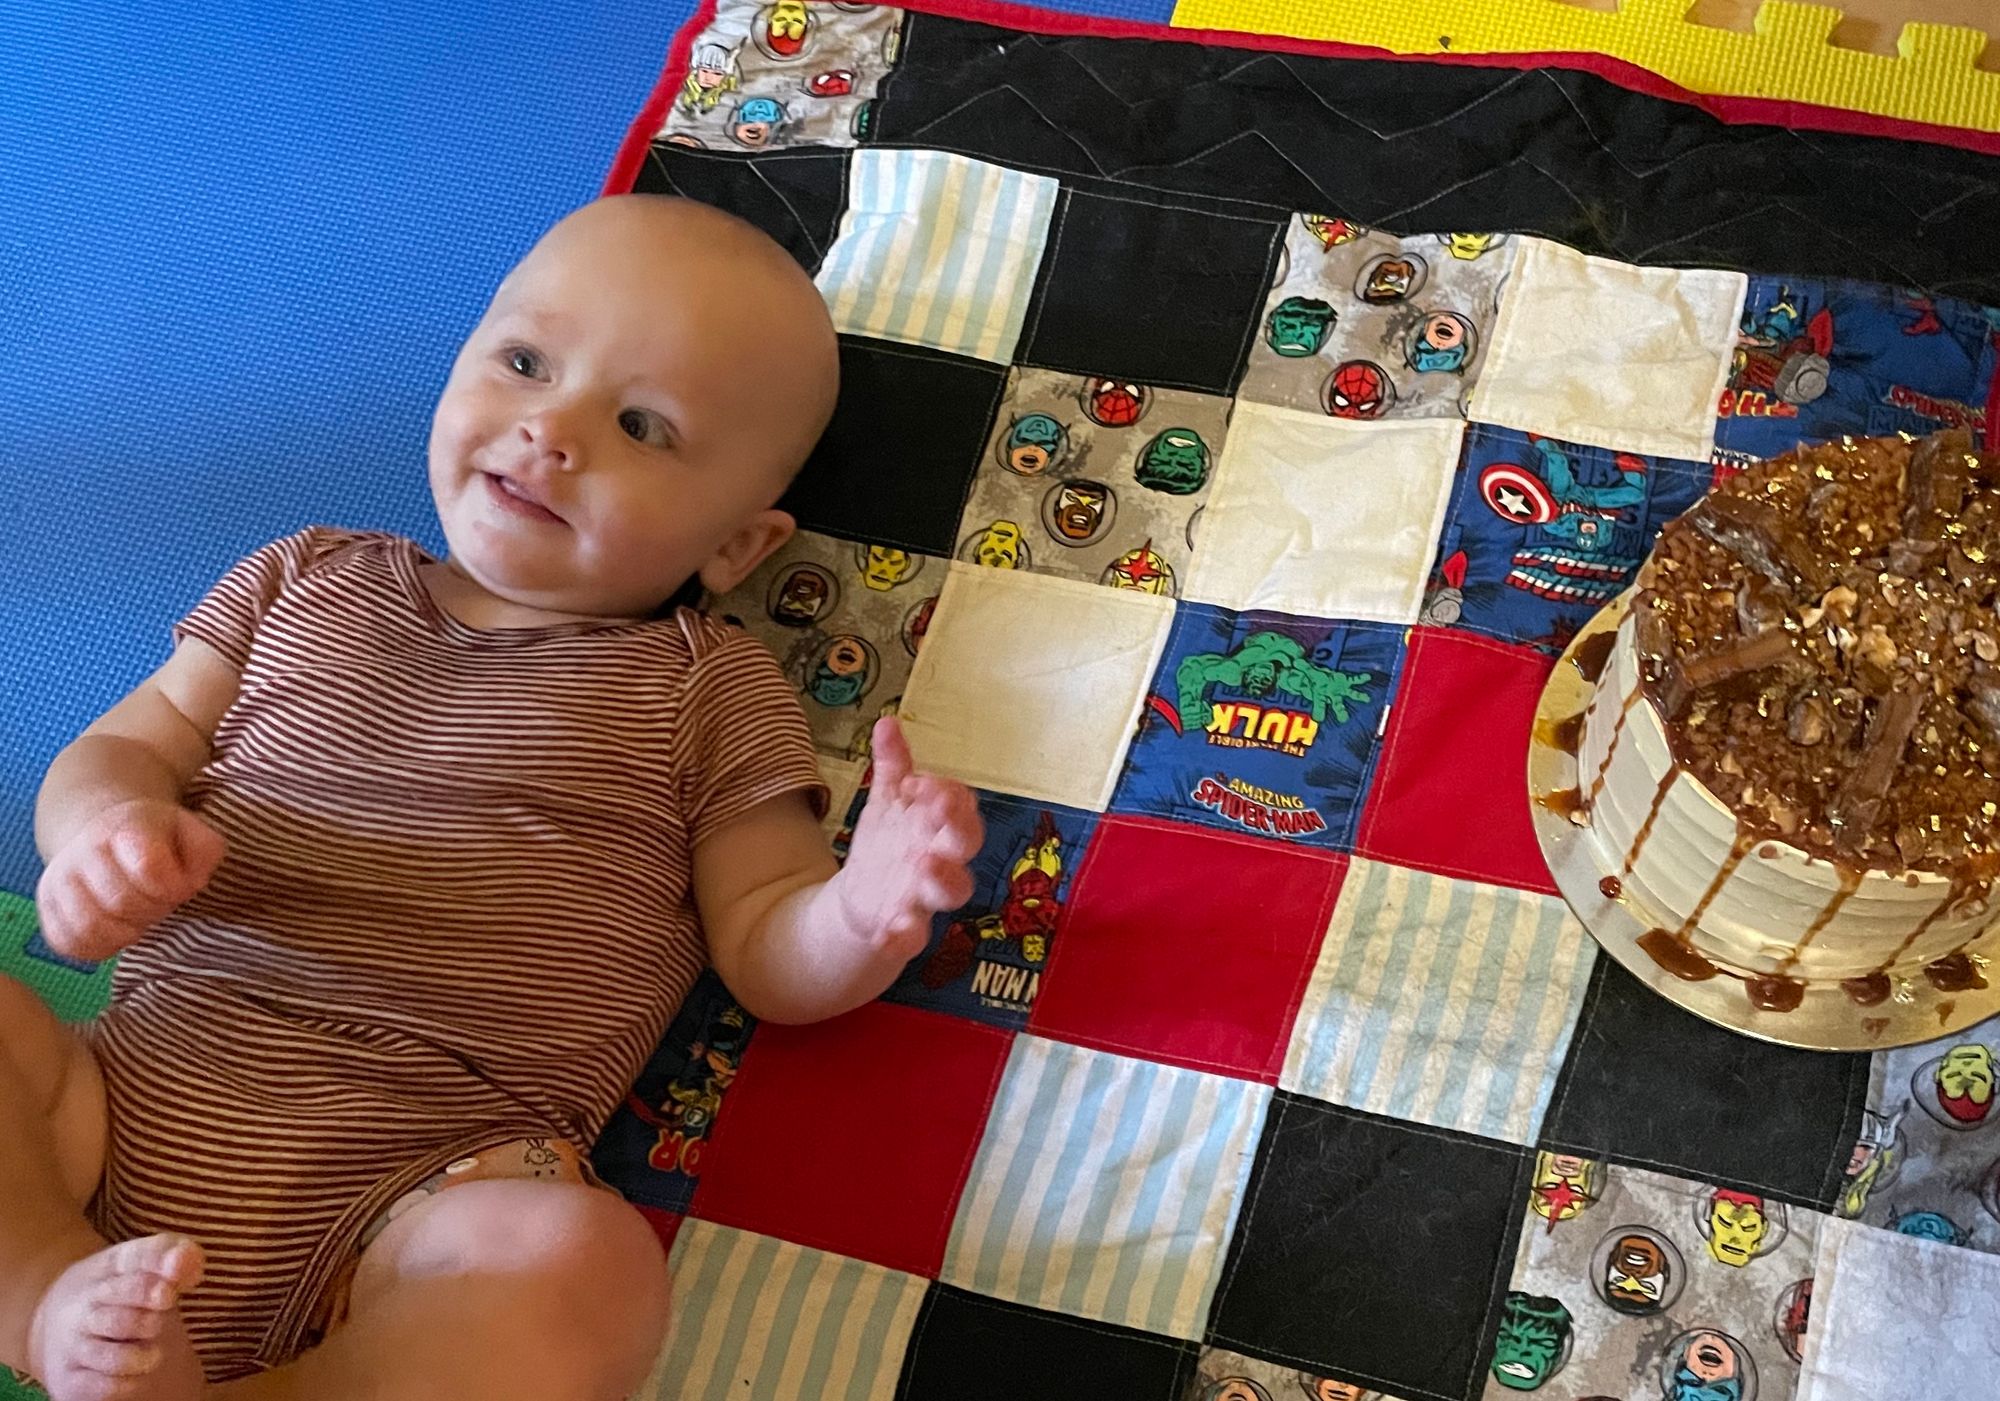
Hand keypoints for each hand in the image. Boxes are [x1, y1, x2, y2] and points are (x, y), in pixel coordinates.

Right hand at [36, 799, 225, 961]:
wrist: (105, 834)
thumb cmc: (158, 840)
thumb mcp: (191, 832)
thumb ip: (205, 851)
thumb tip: (190, 883)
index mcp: (126, 827)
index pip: (149, 869)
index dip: (173, 887)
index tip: (179, 886)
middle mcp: (85, 850)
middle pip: (122, 903)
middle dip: (153, 910)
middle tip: (160, 902)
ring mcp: (59, 879)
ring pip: (90, 928)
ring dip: (125, 933)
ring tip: (138, 917)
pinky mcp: (47, 908)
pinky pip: (68, 943)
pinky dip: (99, 947)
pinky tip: (116, 930)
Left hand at [833, 717, 982, 961]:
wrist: (862, 900)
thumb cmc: (889, 845)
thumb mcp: (888, 802)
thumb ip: (893, 765)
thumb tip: (888, 723)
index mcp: (942, 825)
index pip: (961, 803)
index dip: (946, 792)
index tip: (916, 783)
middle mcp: (944, 858)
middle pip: (967, 843)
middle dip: (957, 828)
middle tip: (936, 813)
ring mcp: (928, 895)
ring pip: (953, 890)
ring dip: (942, 877)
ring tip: (921, 865)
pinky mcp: (907, 927)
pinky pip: (914, 935)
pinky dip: (903, 934)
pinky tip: (887, 932)